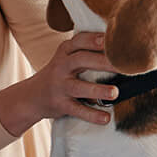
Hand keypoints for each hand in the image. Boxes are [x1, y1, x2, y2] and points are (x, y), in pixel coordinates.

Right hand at [0, 32, 118, 134]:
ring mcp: (60, 86)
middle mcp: (61, 66)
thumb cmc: (59, 74)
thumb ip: (87, 51)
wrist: (31, 96)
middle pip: (81, 60)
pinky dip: (91, 115)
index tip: (112, 38)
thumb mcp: (67, 58)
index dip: (95, 39)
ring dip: (97, 89)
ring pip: (78, 87)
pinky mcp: (60, 104)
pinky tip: (106, 118)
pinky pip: (76, 110)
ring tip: (114, 93)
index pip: (79, 41)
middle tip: (124, 66)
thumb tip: (125, 49)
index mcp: (65, 52)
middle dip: (103, 61)